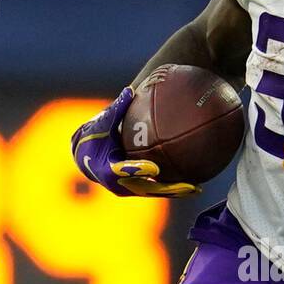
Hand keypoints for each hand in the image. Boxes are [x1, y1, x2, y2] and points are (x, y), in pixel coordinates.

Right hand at [71, 88, 198, 196]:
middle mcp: (121, 184)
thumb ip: (116, 110)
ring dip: (175, 191)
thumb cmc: (96, 137)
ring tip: (196, 188)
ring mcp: (131, 189)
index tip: (153, 168)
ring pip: (155, 192)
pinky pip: (158, 189)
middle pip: (146, 188)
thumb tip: (129, 91)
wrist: (87, 158)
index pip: (124, 171)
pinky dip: (174, 187)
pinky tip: (195, 183)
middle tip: (186, 185)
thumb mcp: (103, 124)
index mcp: (108, 169)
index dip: (138, 170)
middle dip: (166, 188)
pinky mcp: (139, 189)